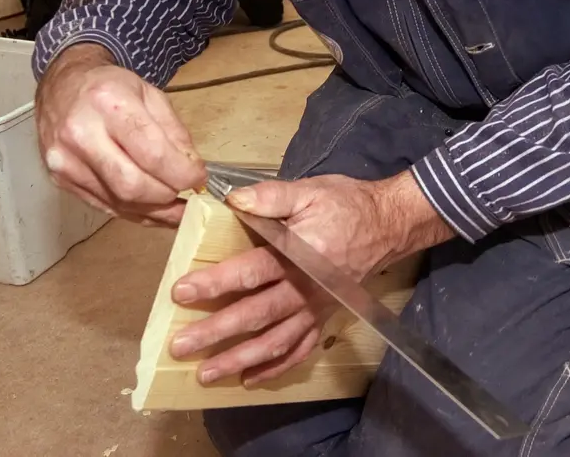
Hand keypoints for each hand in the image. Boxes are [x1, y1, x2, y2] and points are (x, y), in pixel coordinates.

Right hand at [35, 43, 205, 225]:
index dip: (182, 173)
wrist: (61, 88)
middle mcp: (81, 133)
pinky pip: (106, 207)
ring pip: (119, 202)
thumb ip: (174, 131)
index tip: (199, 178)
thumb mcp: (149, 94)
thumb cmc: (109, 88)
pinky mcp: (61, 180)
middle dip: (168, 195)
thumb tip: (191, 169)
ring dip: (155, 211)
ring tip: (177, 208)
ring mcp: (66, 161)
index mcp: (108, 103)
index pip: (152, 152)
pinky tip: (154, 209)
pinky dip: (135, 212)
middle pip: (132, 185)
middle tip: (187, 192)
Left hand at [169, 171, 453, 386]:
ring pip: (274, 341)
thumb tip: (234, 201)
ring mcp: (315, 307)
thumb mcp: (309, 190)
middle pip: (255, 315)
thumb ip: (271, 196)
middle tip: (180, 345)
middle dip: (216, 332)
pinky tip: (250, 379)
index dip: (214, 283)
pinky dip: (275, 368)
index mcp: (297, 254)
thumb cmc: (346, 204)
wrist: (389, 224)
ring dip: (239, 359)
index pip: (249, 272)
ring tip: (206, 373)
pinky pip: (300, 350)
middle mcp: (305, 288)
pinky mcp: (324, 317)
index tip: (181, 292)